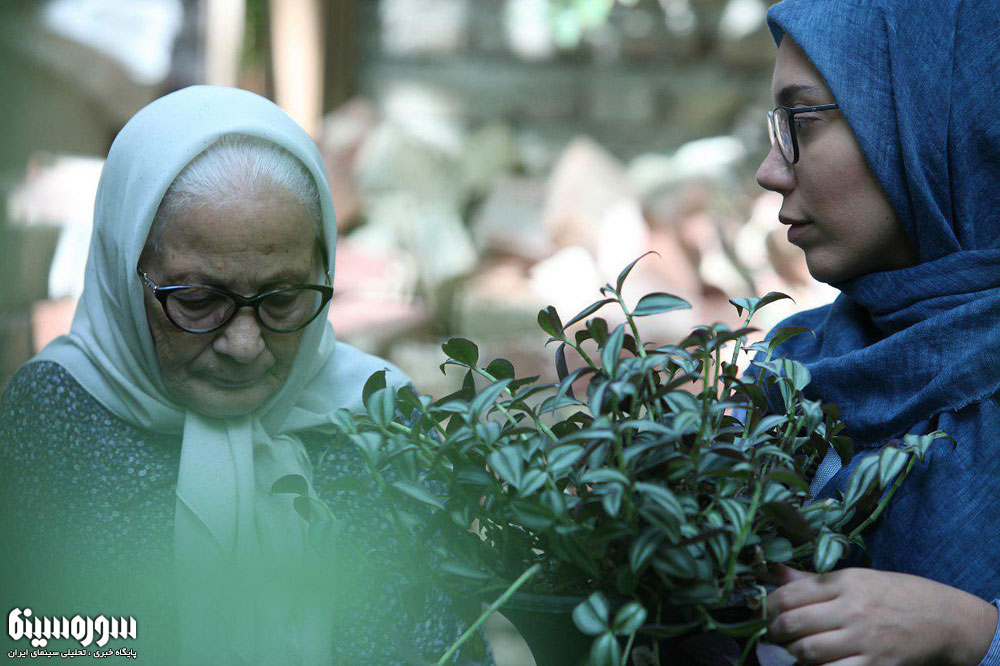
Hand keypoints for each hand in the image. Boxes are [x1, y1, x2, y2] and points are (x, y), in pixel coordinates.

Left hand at [764, 564, 997, 665]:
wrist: (944, 620)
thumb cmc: (896, 595)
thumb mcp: (857, 578)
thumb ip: (814, 580)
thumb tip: (773, 571)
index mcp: (845, 582)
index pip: (791, 593)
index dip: (769, 605)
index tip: (765, 611)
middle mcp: (852, 609)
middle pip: (794, 623)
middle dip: (774, 631)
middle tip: (772, 634)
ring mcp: (864, 640)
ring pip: (807, 651)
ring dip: (792, 654)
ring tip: (792, 650)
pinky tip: (814, 665)